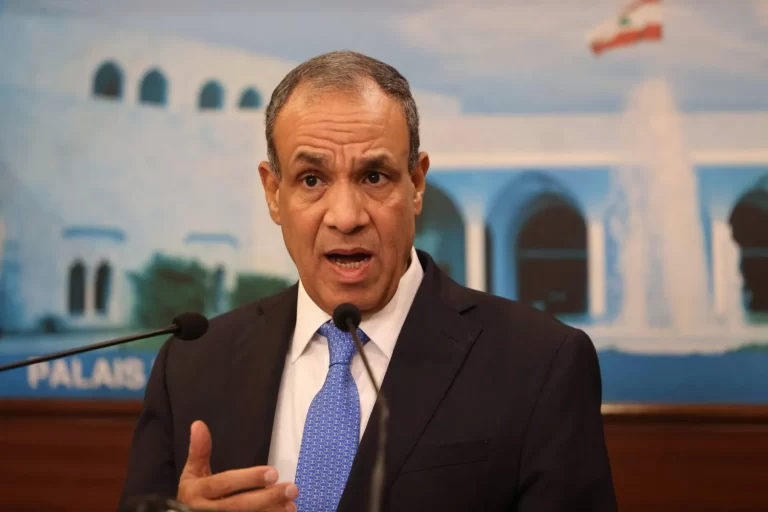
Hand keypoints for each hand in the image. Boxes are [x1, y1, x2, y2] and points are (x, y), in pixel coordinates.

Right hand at [178, 420, 298, 510]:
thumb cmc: (192, 496)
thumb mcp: (192, 474)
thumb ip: (199, 451)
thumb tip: (199, 424)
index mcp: (198, 492)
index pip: (225, 483)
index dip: (248, 478)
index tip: (273, 473)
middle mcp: (207, 510)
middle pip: (239, 506)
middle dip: (266, 498)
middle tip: (292, 489)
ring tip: (291, 504)